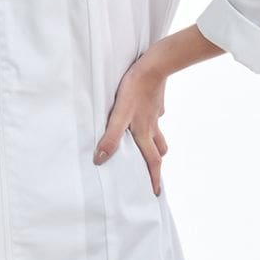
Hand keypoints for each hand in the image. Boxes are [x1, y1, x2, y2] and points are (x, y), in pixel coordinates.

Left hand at [93, 56, 168, 195]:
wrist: (154, 66)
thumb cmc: (135, 90)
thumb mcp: (119, 116)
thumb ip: (111, 138)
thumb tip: (100, 160)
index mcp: (144, 133)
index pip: (152, 162)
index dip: (154, 179)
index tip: (156, 193)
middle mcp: (152, 126)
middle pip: (159, 151)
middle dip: (157, 165)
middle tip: (154, 173)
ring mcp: (155, 113)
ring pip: (159, 134)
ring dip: (156, 144)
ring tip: (149, 148)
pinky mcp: (155, 101)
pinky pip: (155, 115)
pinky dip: (152, 121)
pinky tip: (143, 115)